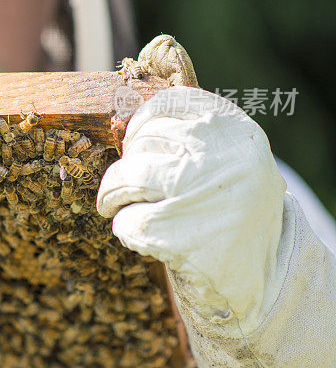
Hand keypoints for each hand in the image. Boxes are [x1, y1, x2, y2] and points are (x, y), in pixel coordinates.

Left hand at [97, 86, 287, 336]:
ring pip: (127, 178)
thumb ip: (187, 135)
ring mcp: (204, 197)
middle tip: (128, 188)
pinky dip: (126, 229)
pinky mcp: (182, 238)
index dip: (143, 122)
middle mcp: (224, 158)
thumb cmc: (230, 211)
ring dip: (116, 197)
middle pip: (141, 143)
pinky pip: (128, 222)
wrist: (266, 281)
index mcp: (237, 132)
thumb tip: (119, 115)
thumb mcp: (228, 162)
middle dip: (127, 167)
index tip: (136, 142)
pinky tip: (147, 238)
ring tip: (125, 208)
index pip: (170, 103)